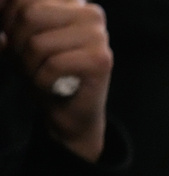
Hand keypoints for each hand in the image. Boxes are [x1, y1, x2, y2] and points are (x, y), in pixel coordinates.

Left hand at [1, 0, 112, 160]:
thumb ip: (6, 24)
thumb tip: (0, 35)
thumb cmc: (43, 73)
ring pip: (38, 42)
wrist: (69, 114)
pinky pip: (53, 64)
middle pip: (29, 14)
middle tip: (27, 64)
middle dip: (17, 44)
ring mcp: (99, 36)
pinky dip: (43, 81)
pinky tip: (52, 87)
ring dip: (29, 66)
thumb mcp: (18, 40)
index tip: (11, 42)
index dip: (6, 20)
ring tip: (40, 76)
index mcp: (71, 2)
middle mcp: (90, 13)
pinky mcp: (101, 60)